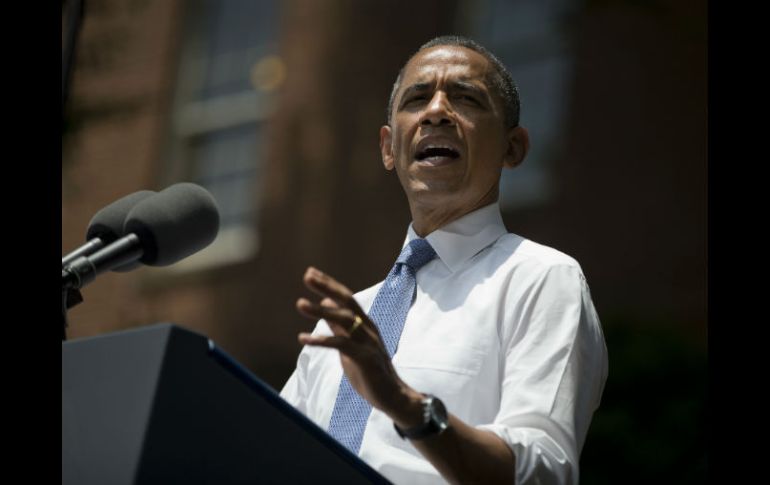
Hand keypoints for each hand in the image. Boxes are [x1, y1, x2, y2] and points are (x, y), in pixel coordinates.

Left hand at [296, 267, 422, 422]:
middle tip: (307, 276)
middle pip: (347, 302)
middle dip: (327, 287)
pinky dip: (321, 340)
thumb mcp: (350, 346)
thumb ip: (339, 327)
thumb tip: (326, 305)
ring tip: (300, 303)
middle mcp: (368, 328)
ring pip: (344, 320)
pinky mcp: (365, 358)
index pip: (346, 298)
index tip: (311, 273)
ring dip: (320, 311)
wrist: (392, 396)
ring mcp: (368, 342)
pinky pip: (341, 345)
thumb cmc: (370, 371)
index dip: (329, 285)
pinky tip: (303, 338)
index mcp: (365, 324)